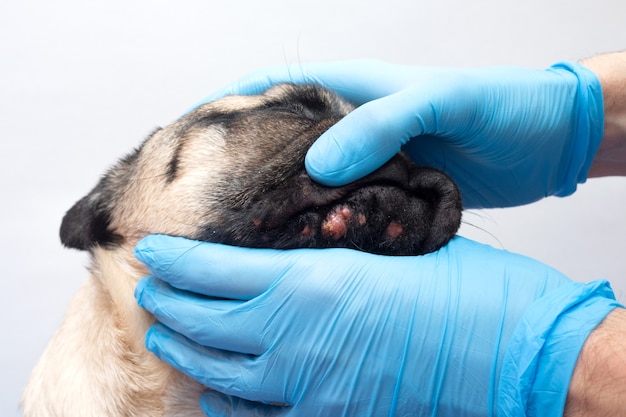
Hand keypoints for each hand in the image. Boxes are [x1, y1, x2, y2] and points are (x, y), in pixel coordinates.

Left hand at [134, 235, 618, 415]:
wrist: (514, 352)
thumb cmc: (464, 289)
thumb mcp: (391, 252)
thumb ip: (334, 258)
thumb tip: (294, 257)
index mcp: (311, 282)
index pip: (214, 269)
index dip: (175, 260)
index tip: (150, 251)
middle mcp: (296, 339)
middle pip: (204, 322)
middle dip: (168, 305)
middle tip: (149, 291)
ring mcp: (309, 388)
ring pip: (219, 374)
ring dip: (185, 352)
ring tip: (164, 336)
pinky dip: (225, 405)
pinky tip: (212, 393)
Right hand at [197, 61, 603, 207]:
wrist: (547, 141)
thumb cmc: (500, 104)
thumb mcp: (442, 101)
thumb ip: (382, 124)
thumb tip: (321, 163)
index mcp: (353, 90)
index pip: (273, 88)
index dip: (225, 105)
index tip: (185, 132)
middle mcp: (352, 125)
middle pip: (279, 140)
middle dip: (240, 162)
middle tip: (204, 195)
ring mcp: (367, 161)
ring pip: (306, 178)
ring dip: (278, 198)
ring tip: (241, 228)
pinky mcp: (386, 193)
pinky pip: (341, 206)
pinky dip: (319, 222)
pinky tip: (301, 245)